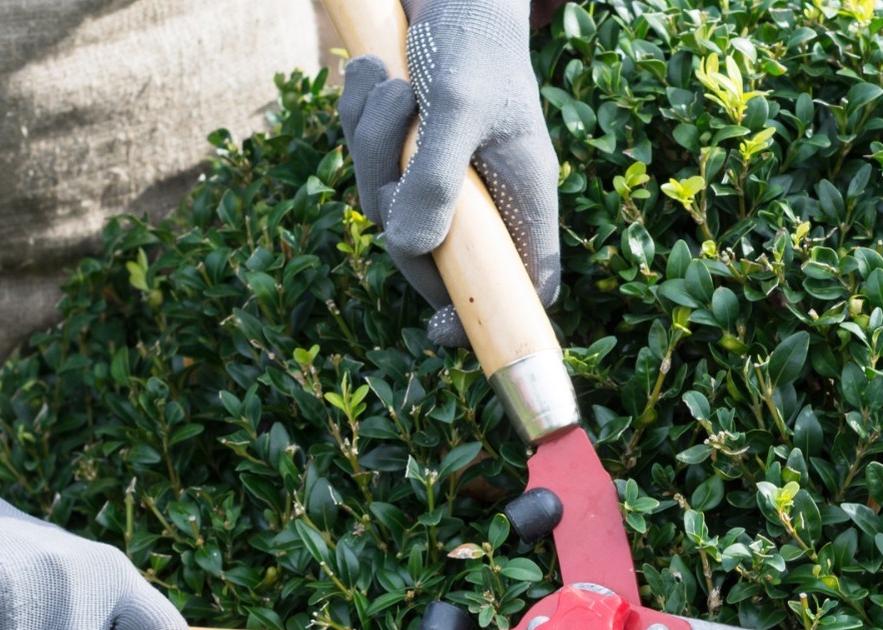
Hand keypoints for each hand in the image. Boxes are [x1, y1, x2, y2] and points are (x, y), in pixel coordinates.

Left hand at [338, 0, 561, 346]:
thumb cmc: (476, 45)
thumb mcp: (458, 106)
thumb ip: (438, 177)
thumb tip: (407, 246)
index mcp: (523, 197)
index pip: (524, 283)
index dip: (489, 317)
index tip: (441, 331)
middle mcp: (485, 198)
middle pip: (431, 253)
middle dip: (395, 202)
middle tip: (395, 146)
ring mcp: (443, 178)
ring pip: (385, 201)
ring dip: (370, 140)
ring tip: (391, 82)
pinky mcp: (408, 152)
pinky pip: (365, 160)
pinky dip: (357, 117)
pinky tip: (373, 72)